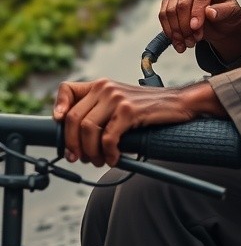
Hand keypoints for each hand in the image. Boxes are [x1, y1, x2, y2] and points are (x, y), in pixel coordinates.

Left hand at [53, 77, 224, 166]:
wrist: (178, 104)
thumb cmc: (148, 110)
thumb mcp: (119, 104)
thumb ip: (98, 112)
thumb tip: (75, 140)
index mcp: (100, 84)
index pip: (66, 89)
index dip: (57, 108)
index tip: (58, 126)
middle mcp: (105, 87)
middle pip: (73, 118)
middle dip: (73, 144)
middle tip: (81, 158)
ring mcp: (117, 98)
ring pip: (88, 130)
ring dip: (91, 152)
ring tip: (100, 160)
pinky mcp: (129, 111)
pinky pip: (108, 138)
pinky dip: (109, 153)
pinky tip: (115, 158)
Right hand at [159, 0, 240, 61]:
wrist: (219, 22)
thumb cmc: (228, 15)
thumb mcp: (233, 14)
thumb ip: (224, 12)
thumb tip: (210, 12)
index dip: (196, 12)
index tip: (196, 28)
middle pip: (182, 3)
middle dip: (186, 26)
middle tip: (193, 42)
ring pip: (170, 10)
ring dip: (177, 31)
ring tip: (188, 44)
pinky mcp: (169, 0)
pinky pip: (163, 15)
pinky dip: (169, 31)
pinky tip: (178, 42)